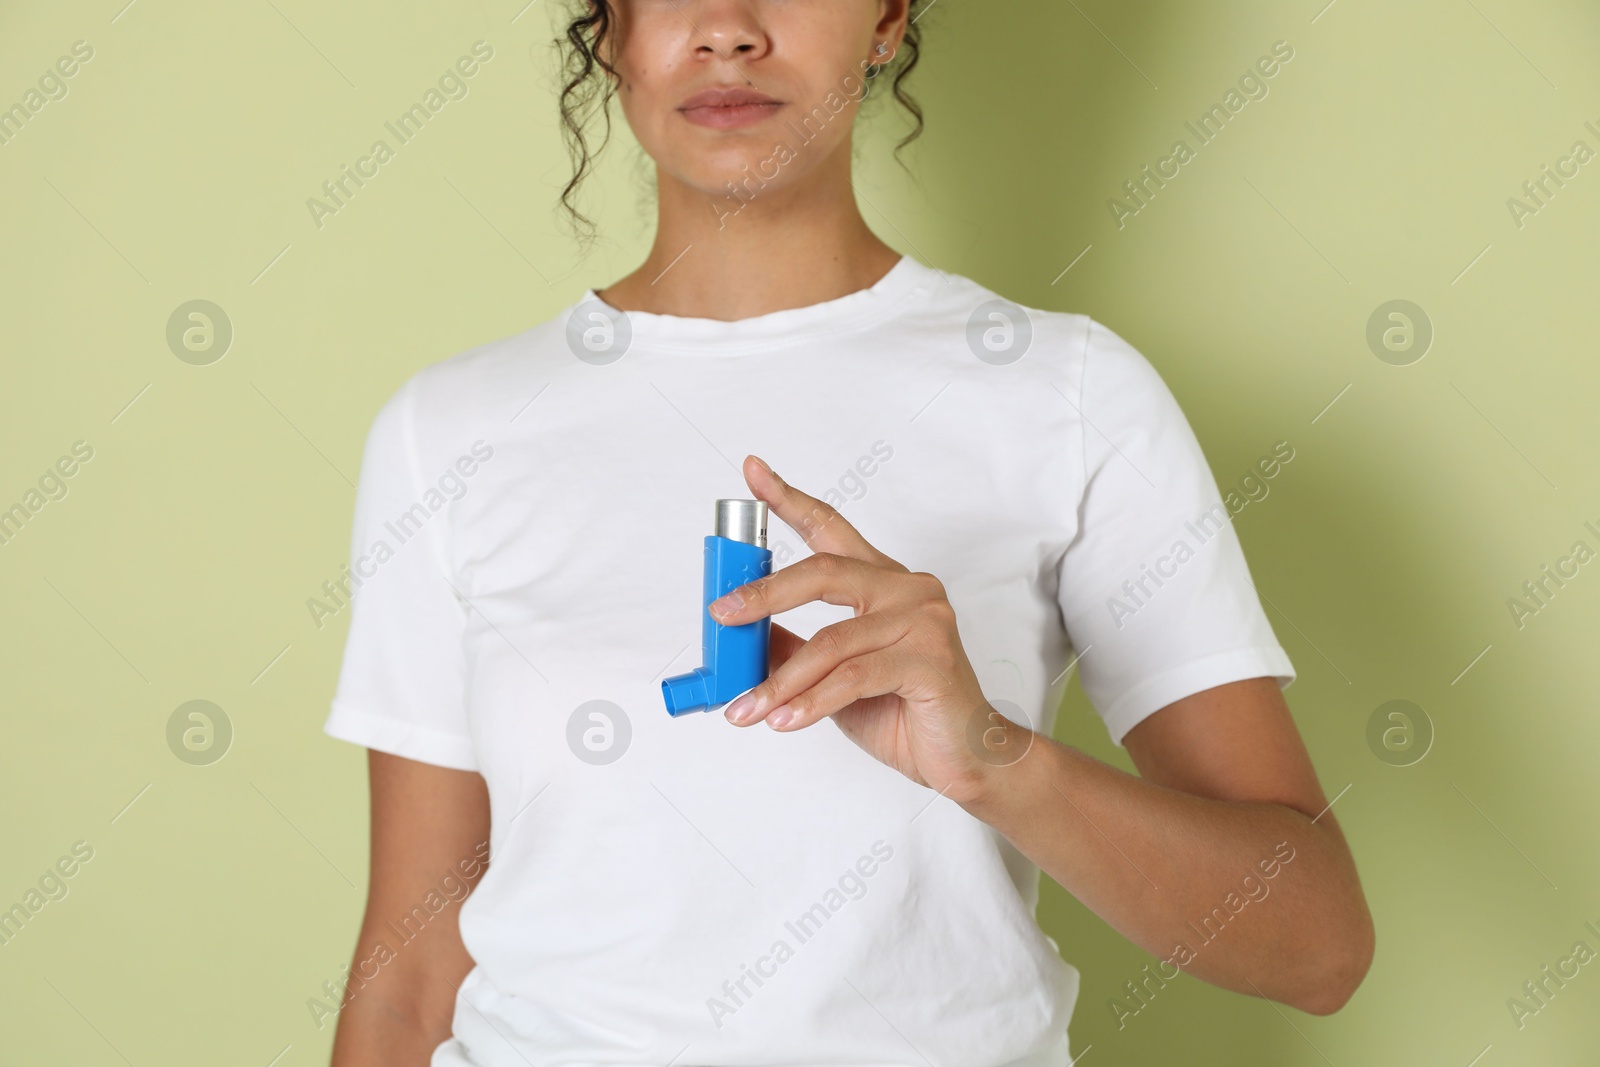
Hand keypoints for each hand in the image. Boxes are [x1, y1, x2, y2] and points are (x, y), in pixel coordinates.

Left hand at [710, 455, 1033, 803]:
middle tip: (722, 614)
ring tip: (748, 709)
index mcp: (883, 583)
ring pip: (832, 641)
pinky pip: (853, 677)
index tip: (752, 470)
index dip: (789, 498)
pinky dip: (810, 702)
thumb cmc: (904, 712)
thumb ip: (795, 648)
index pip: (831, 528)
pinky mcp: (930, 658)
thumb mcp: (834, 677)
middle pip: (823, 573)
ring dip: (781, 682)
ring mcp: (924, 620)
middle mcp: (907, 589)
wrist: (964, 757)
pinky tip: (786, 721)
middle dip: (764, 594)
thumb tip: (739, 633)